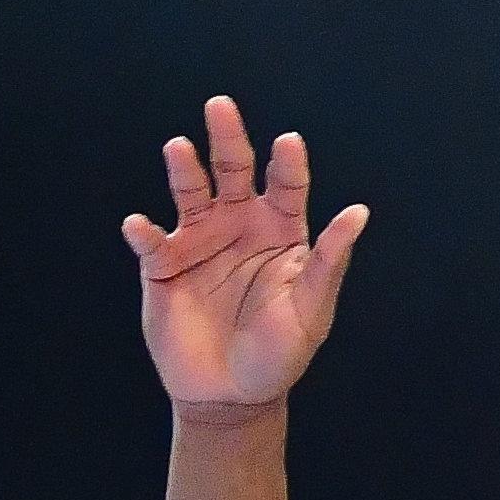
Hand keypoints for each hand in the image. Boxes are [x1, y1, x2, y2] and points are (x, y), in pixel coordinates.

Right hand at [123, 97, 367, 414]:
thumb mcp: (311, 308)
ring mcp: (199, 243)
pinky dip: (145, 232)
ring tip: (179, 147)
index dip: (288, 164)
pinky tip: (141, 225)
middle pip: (234, 172)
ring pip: (190, 194)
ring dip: (184, 171)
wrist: (233, 393)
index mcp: (282, 232)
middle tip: (220, 106)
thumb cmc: (280, 351)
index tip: (288, 142)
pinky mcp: (162, 267)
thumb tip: (358, 212)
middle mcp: (239, 227)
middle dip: (227, 139)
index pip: (287, 187)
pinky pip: (152, 243)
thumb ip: (330, 260)